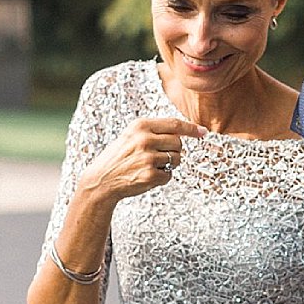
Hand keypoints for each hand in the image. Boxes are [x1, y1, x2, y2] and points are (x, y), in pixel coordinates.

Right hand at [78, 115, 209, 205]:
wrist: (102, 180)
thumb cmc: (120, 156)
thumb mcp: (131, 135)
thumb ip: (155, 130)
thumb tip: (189, 130)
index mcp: (140, 125)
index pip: (174, 124)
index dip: (191, 129)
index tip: (202, 132)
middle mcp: (145, 139)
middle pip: (178, 143)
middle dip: (173, 150)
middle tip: (157, 156)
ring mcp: (148, 157)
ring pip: (176, 159)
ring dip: (168, 165)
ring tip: (149, 166)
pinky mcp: (150, 175)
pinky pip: (169, 175)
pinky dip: (161, 177)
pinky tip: (146, 176)